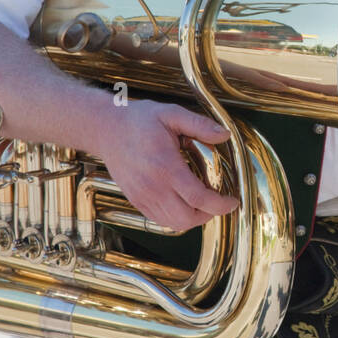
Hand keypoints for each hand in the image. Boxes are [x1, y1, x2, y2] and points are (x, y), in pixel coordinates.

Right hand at [95, 99, 239, 231]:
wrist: (105, 129)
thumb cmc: (139, 120)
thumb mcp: (171, 113)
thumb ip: (199, 125)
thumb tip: (225, 135)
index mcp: (165, 166)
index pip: (198, 198)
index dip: (220, 205)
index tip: (232, 201)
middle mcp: (153, 186)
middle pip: (187, 218)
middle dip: (209, 215)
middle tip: (218, 202)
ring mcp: (142, 196)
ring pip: (174, 224)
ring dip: (193, 218)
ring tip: (203, 204)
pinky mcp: (136, 201)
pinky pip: (160, 220)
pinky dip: (176, 218)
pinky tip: (184, 203)